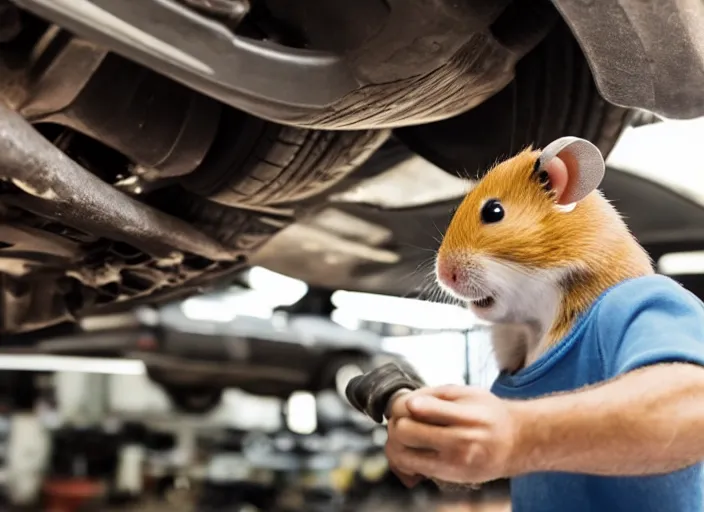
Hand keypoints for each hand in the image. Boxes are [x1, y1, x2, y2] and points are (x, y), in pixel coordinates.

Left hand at [385, 384, 519, 485]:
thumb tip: (406, 401)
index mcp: (466, 416)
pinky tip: (413, 448)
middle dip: (397, 419)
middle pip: (405, 430)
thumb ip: (436, 394)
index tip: (410, 402)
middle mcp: (460, 442)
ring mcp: (453, 463)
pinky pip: (409, 468)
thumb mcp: (469, 393)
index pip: (421, 408)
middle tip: (403, 416)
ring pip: (402, 453)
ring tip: (406, 432)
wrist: (516, 443)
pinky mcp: (448, 477)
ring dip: (395, 440)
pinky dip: (403, 457)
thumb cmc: (490, 414)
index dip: (406, 403)